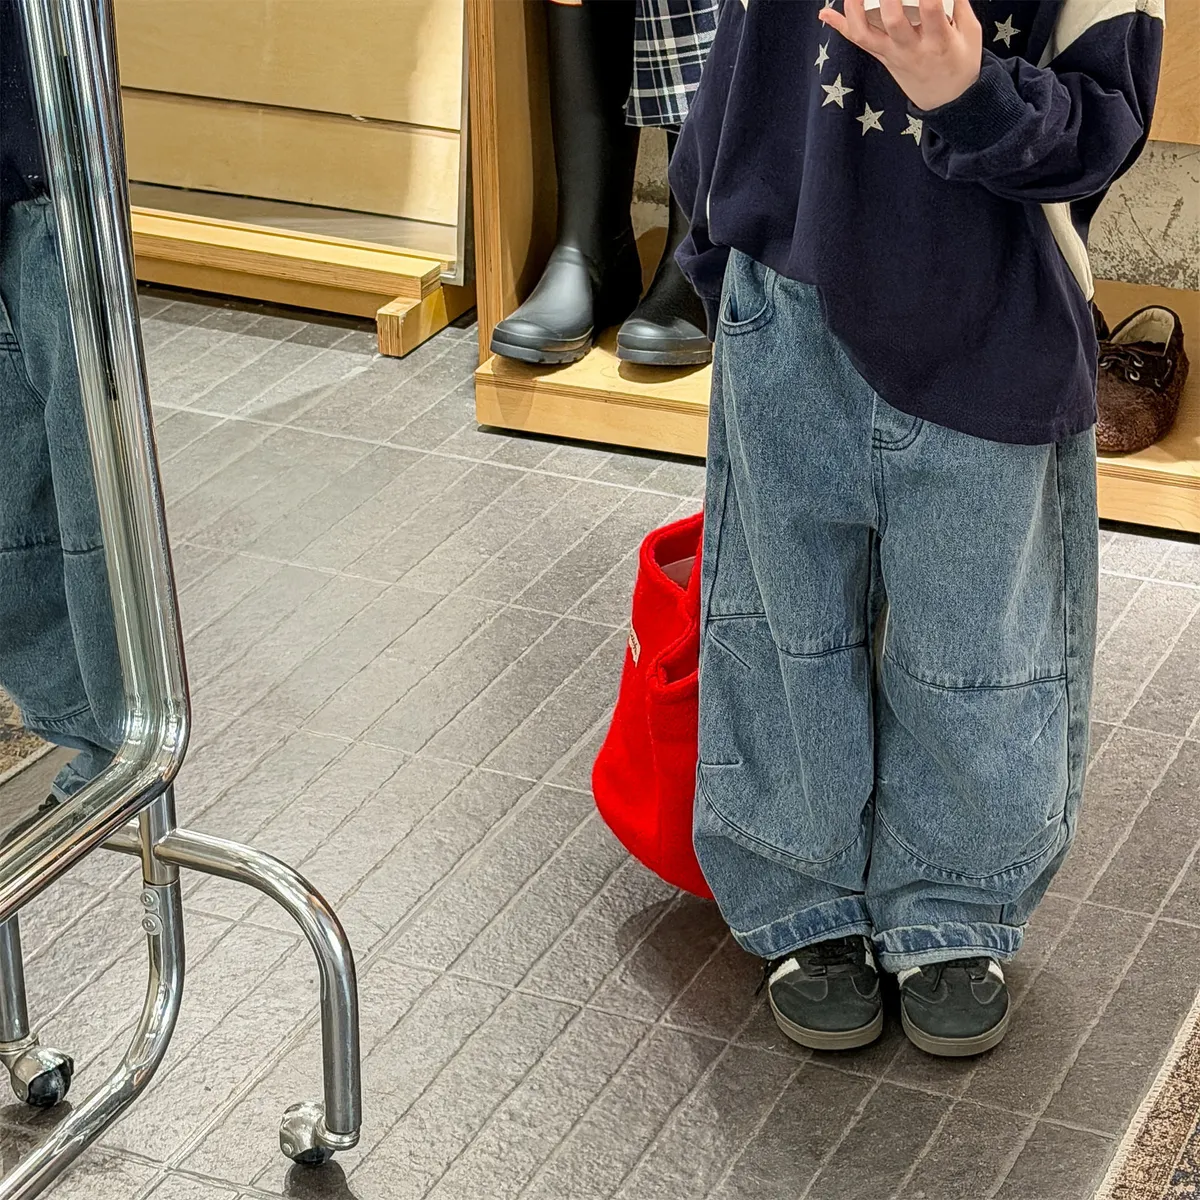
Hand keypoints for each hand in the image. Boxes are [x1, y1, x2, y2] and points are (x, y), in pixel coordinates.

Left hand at [820, 0, 982, 111]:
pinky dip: (840, 27)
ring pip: (866, 34)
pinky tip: (824, 14)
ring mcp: (892, 56)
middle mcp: (911, 49)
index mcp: (939, 40)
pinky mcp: (882, 58)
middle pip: (893, 21)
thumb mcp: (970, 32)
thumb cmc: (961, 61)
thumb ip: (958, 2)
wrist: (947, 101)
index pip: (931, 9)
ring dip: (854, 9)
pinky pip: (859, 43)